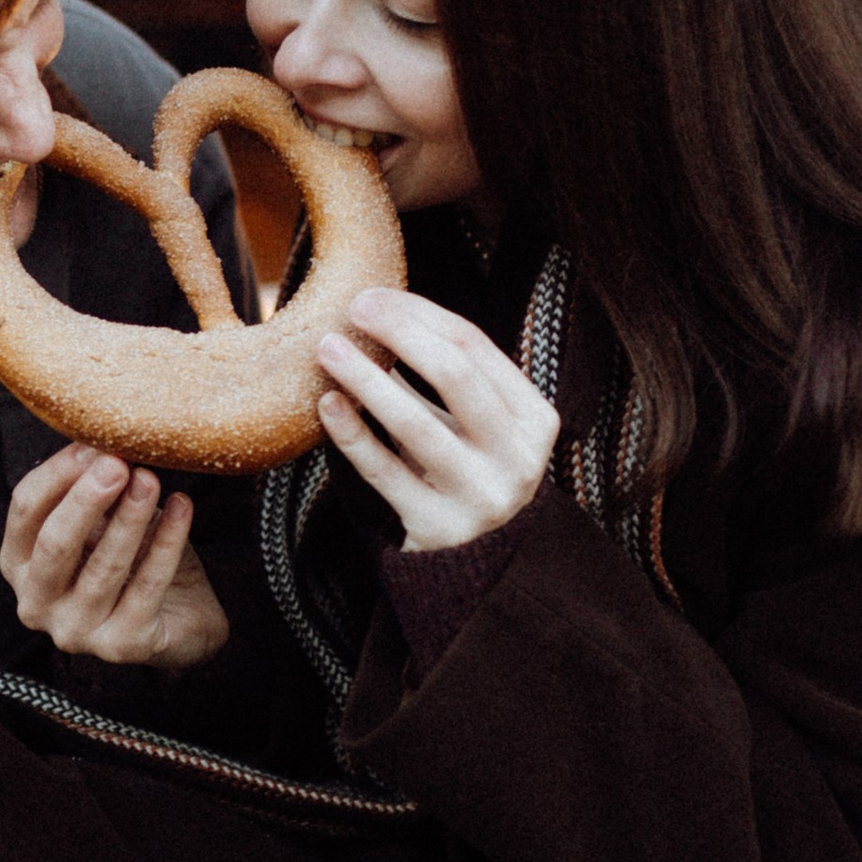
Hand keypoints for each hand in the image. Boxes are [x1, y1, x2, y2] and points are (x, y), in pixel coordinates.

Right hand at [0, 442, 229, 666]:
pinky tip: (181, 507)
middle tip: (118, 463)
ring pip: (103, 568)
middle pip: (54, 544)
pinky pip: (147, 587)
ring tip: (151, 479)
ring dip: (130, 518)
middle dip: (87, 499)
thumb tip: (99, 440)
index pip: (24, 511)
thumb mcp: (102, 520)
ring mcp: (76, 632)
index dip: (58, 474)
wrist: (180, 615)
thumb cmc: (132, 561)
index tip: (93, 443)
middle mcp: (37, 604)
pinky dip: (167, 542)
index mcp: (20, 565)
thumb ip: (91, 488)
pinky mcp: (121, 646)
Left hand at [314, 286, 559, 552]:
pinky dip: (353, 434)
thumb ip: (447, 378)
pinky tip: (327, 403)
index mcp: (535, 421)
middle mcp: (518, 459)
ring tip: (326, 348)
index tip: (373, 296)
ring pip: (415, 424)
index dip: (419, 315)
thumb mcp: (476, 426)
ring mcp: (481, 497)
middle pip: (455, 375)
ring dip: (366, 378)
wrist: (479, 566)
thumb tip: (380, 312)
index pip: (475, 347)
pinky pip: (385, 473)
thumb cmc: (468, 473)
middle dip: (399, 333)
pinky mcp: (438, 529)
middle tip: (352, 310)